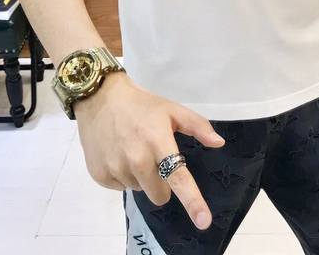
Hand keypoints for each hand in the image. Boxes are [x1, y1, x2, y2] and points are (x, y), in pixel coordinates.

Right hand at [73, 71, 225, 229]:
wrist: (100, 98)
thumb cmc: (142, 105)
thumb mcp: (172, 109)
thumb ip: (198, 126)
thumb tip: (218, 143)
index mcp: (157, 141)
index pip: (178, 176)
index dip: (192, 201)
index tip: (203, 221)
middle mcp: (136, 158)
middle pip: (160, 194)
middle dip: (162, 181)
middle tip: (154, 156)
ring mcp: (115, 168)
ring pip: (139, 190)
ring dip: (140, 176)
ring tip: (132, 148)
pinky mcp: (100, 175)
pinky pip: (121, 187)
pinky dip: (123, 175)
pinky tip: (118, 153)